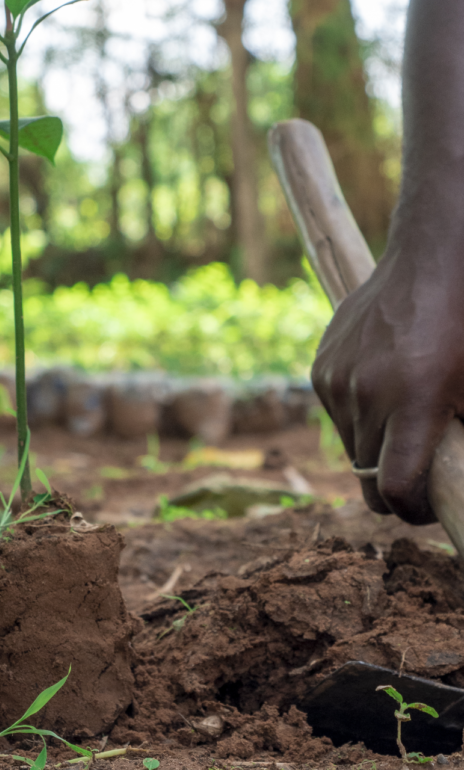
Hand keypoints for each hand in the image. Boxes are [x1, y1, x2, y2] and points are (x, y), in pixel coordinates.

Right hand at [312, 229, 463, 524]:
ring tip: (406, 414)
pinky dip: (359, 414)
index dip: (413, 511)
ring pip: (350, 447)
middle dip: (394, 482)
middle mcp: (365, 393)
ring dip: (376, 446)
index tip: (428, 504)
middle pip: (367, 477)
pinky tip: (385, 385)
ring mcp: (336, 379)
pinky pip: (337, 414)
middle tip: (423, 462)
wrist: (431, 261)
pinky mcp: (321, 366)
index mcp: (412, 401)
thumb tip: (458, 484)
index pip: (393, 489)